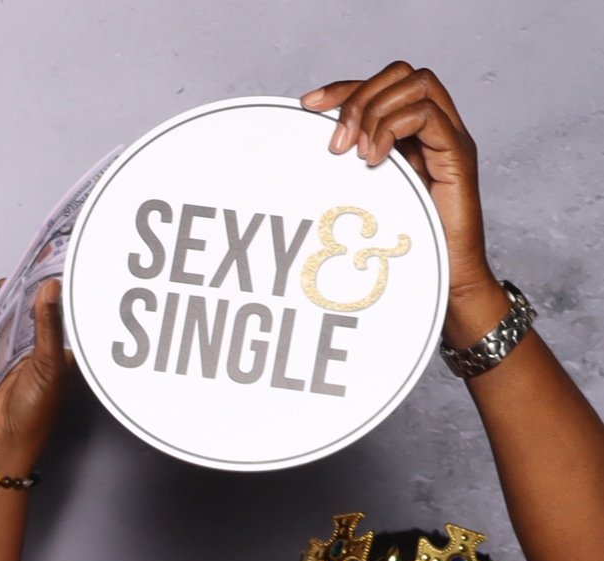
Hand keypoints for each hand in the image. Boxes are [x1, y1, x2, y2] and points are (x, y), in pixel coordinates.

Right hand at [0, 278, 68, 479]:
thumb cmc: (34, 413)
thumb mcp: (49, 365)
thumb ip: (48, 324)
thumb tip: (50, 286)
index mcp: (54, 346)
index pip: (54, 307)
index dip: (50, 286)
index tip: (48, 261)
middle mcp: (29, 345)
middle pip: (22, 305)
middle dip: (16, 295)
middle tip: (11, 282)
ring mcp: (4, 351)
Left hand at [302, 64, 503, 336]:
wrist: (447, 285)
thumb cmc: (406, 254)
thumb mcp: (365, 206)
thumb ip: (348, 177)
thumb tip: (301, 162)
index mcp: (412, 136)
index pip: (380, 86)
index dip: (343, 87)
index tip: (306, 105)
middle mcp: (435, 130)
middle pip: (400, 73)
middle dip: (358, 95)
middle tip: (334, 141)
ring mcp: (450, 140)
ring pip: (416, 83)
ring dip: (374, 111)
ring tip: (353, 153)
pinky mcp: (458, 156)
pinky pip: (425, 115)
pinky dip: (392, 128)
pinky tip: (372, 161)